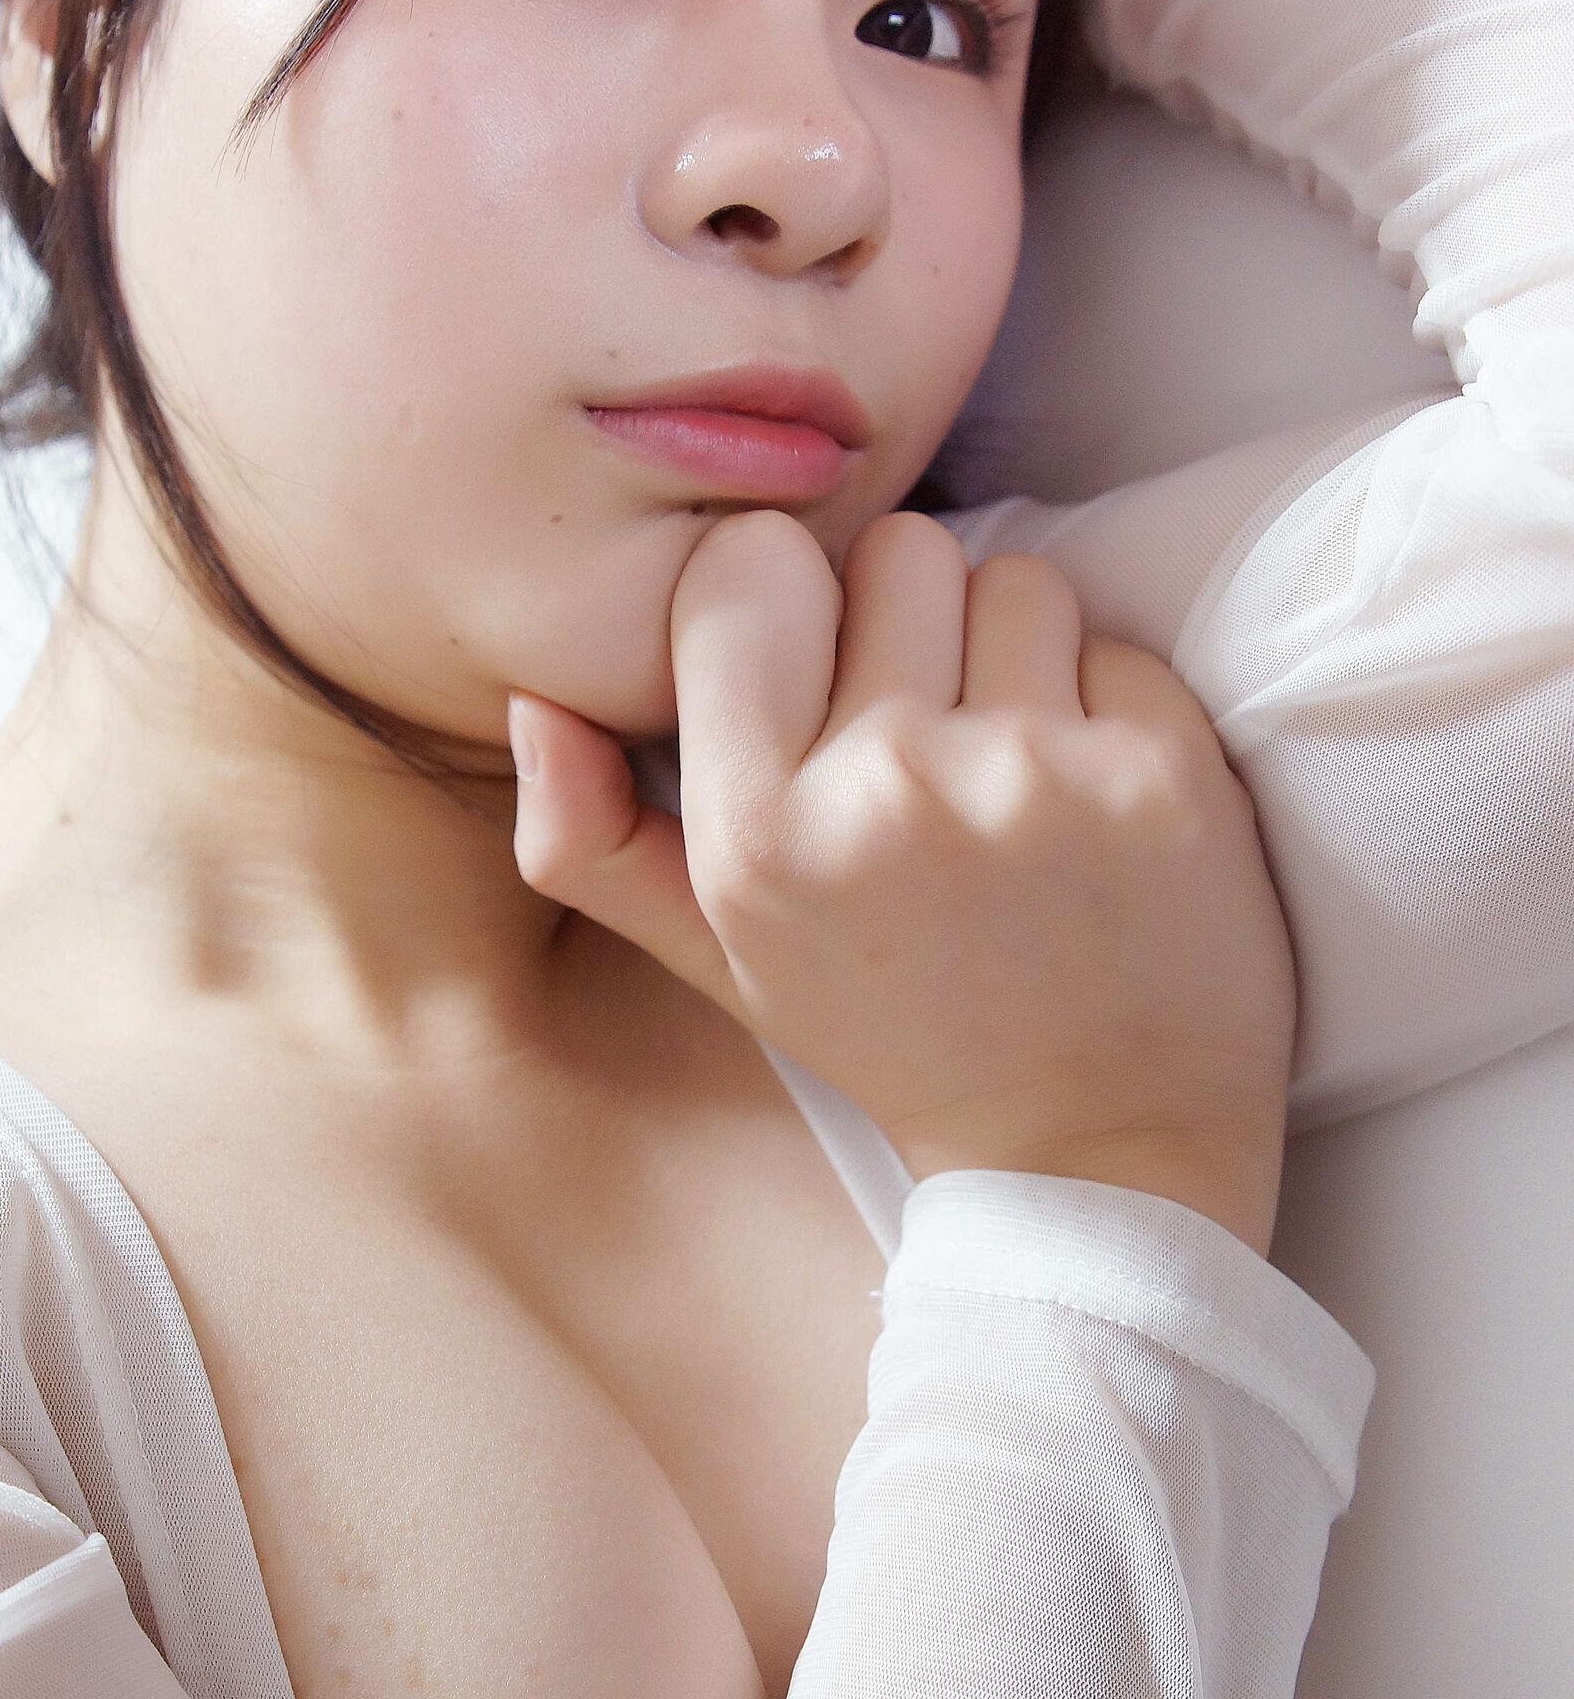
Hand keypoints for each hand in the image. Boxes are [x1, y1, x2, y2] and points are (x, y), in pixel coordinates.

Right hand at [508, 512, 1296, 1248]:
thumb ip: (596, 843)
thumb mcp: (724, 959)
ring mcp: (1032, 775)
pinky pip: (1117, 643)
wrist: (1098, 1151)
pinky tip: (1098, 806)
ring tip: (1014, 773)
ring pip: (1014, 576)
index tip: (815, 672)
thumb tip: (538, 705)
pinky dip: (1111, 706)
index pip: (748, 566)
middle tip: (929, 738)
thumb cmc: (902, 1036)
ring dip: (1015, 655)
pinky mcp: (1160, 773)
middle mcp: (886, 790)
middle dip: (911, 624)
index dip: (785, 601)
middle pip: (895, 547)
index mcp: (758, 836)